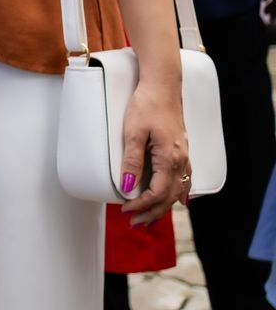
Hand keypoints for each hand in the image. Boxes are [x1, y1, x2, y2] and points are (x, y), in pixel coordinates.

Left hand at [120, 74, 190, 225]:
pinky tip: (178, 200)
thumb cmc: (146, 105)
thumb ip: (131, 161)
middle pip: (169, 197)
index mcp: (169, 158)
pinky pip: (184, 178)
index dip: (142, 205)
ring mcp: (183, 155)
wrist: (162, 86)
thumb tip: (128, 187)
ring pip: (178, 190)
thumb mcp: (133, 133)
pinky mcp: (180, 149)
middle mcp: (180, 160)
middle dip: (152, 212)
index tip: (126, 210)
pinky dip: (178, 193)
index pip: (157, 192)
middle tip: (135, 223)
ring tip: (150, 218)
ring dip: (164, 206)